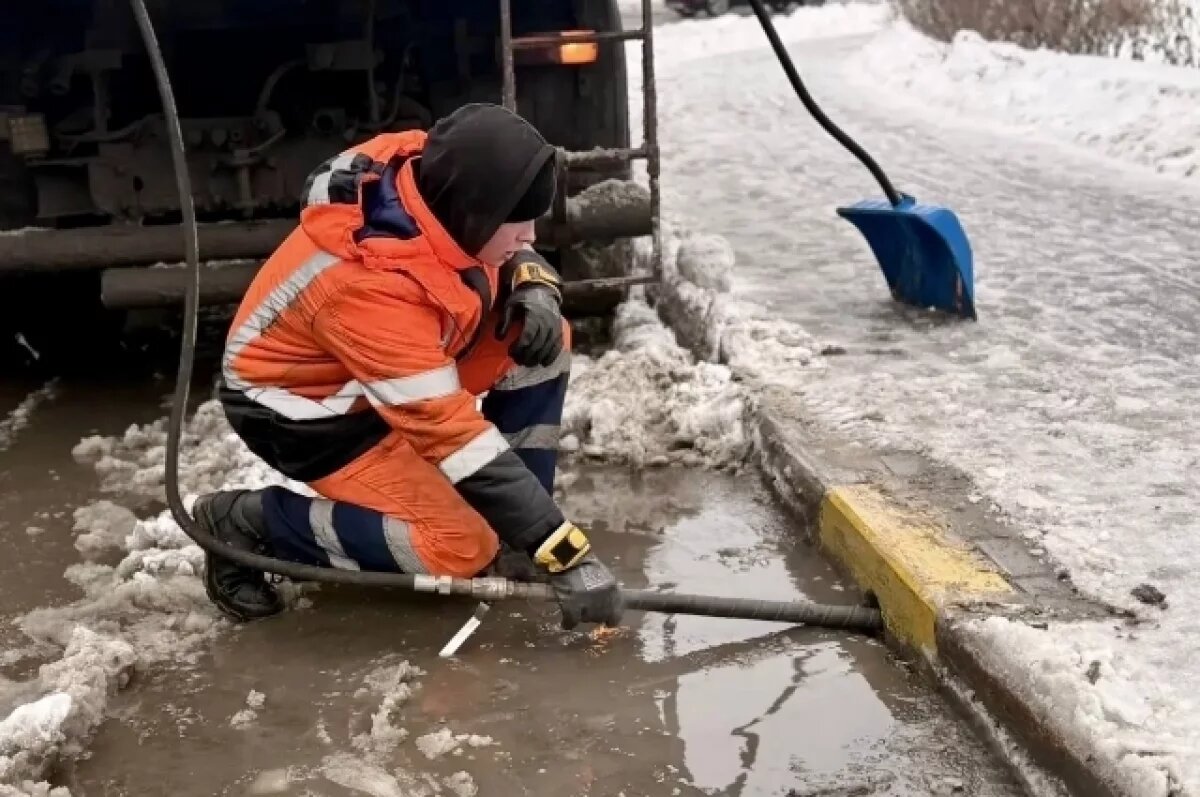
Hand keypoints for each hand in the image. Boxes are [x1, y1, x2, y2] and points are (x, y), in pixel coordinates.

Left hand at [496, 251, 563, 367]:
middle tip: (517, 360)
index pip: (527, 336)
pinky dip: (551, 356)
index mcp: (534, 316)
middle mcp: (547, 323)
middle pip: (537, 345)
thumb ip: (504, 321)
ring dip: (536, 358)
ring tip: (526, 363)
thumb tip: (499, 338)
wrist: (542, 290)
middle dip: (526, 355)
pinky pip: (557, 347)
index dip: (519, 347)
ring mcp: (555, 328)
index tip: (510, 351)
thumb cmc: (523, 299)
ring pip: (547, 348)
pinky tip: (543, 363)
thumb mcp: (510, 305)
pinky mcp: (560, 331)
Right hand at [549, 553, 623, 630]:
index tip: (608, 619)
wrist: (567, 557)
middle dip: (595, 614)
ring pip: (587, 619)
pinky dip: (568, 622)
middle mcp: (603, 599)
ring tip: (576, 608)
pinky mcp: (571, 605)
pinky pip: (571, 621)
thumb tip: (608, 603)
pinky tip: (566, 622)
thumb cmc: (585, 563)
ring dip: (582, 616)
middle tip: (588, 608)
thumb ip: (608, 590)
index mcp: (613, 590)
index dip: (611, 617)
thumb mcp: (603, 576)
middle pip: (601, 617)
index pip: (617, 614)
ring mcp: (587, 604)